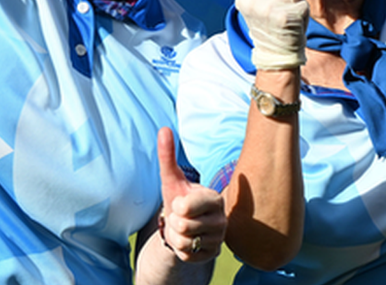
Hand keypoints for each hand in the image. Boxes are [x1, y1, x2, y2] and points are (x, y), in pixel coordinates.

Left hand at [157, 127, 225, 262]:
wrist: (183, 227)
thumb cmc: (179, 199)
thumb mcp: (171, 179)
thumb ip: (168, 156)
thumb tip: (164, 128)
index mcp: (215, 198)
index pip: (186, 207)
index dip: (177, 206)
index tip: (182, 202)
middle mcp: (222, 219)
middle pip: (183, 226)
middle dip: (174, 222)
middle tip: (181, 217)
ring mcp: (219, 239)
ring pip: (184, 242)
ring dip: (176, 237)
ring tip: (183, 228)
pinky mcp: (213, 255)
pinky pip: (187, 256)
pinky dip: (180, 250)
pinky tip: (187, 242)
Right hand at [235, 0, 309, 69]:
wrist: (276, 57)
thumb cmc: (272, 30)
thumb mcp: (260, 8)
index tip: (272, 9)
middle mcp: (253, 1)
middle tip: (282, 14)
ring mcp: (268, 7)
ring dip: (297, 3)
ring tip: (289, 18)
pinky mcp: (284, 16)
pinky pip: (304, 5)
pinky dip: (303, 15)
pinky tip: (294, 26)